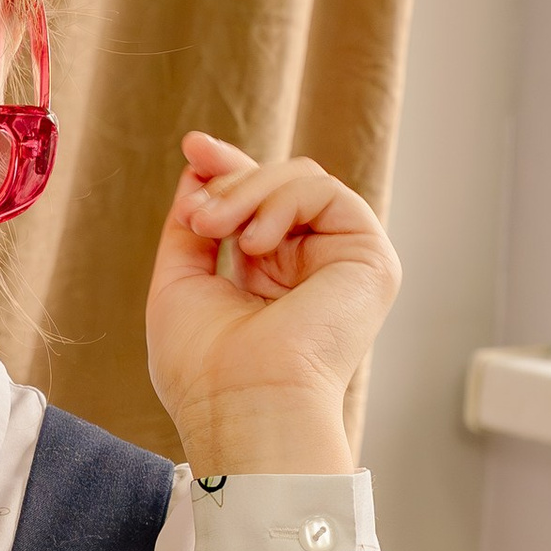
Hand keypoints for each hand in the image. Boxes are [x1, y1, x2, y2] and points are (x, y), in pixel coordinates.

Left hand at [146, 131, 399, 476]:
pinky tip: (254, 244)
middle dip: (231, 180)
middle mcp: (311, 269)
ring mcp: (342, 262)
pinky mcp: (370, 259)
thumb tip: (200, 167)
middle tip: (197, 216)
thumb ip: (193, 224)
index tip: (193, 146)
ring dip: (246, 193)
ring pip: (300, 179)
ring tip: (214, 229)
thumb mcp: (180, 281)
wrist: (241, 404)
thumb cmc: (204, 368)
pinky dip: (280, 203)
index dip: (227, 169)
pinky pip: (324, 190)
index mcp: (272, 279)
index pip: (258, 204)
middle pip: (279, 183)